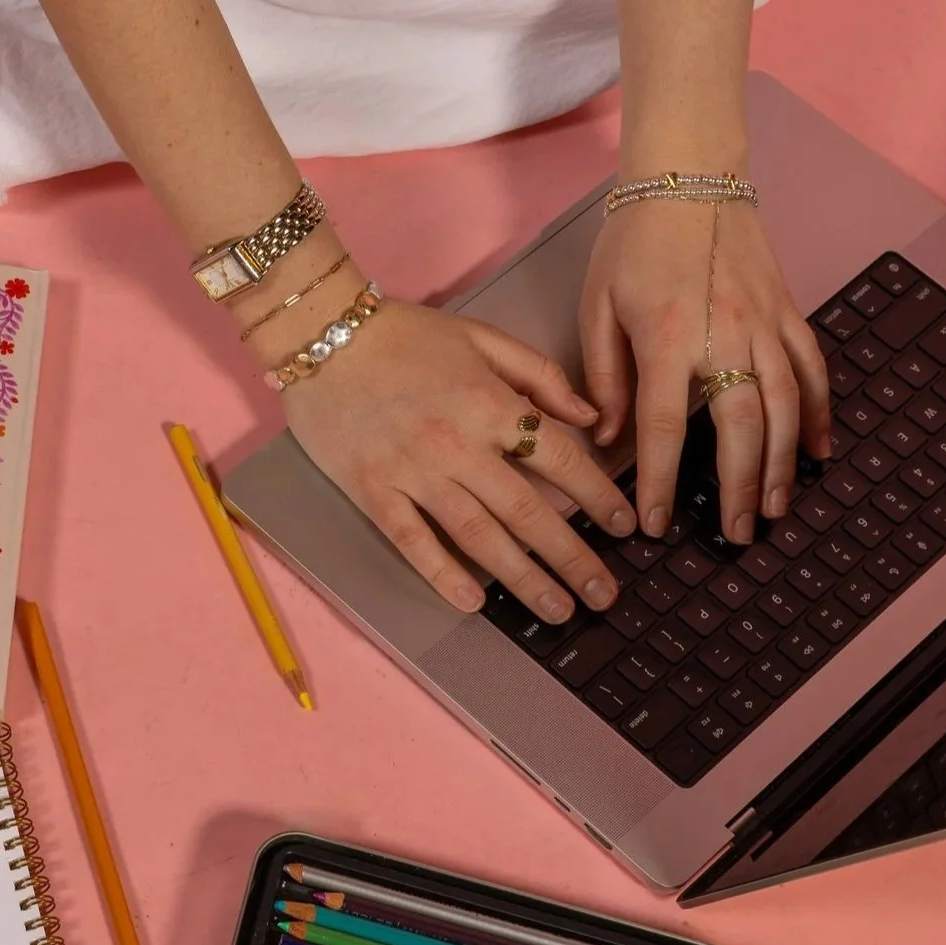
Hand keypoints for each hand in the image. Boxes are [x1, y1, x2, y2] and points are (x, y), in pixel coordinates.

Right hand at [274, 299, 637, 622]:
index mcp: (490, 404)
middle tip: (604, 595)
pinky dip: (443, 574)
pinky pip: (413, 541)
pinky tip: (474, 601)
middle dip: (573, 558)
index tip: (626, 526)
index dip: (599, 497)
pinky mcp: (373, 492)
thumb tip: (587, 415)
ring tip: (556, 611)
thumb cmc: (402, 333)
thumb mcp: (481, 336)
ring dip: (523, 579)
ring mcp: (413, 473)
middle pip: (528, 512)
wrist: (320, 335)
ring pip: (479, 537)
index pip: (560, 459)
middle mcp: (458, 446)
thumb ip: (538, 374)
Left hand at [581, 198, 832, 544]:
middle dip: (738, 487)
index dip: (658, 481)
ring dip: (782, 463)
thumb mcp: (598, 307)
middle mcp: (724, 334)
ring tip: (773, 509)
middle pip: (741, 426)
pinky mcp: (788, 312)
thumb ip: (604, 377)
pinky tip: (819, 452)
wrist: (690, 178)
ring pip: (786, 405)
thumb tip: (609, 439)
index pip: (664, 426)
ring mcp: (765, 323)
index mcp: (666, 337)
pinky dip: (821, 413)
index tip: (652, 525)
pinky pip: (813, 370)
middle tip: (735, 535)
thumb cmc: (633, 243)